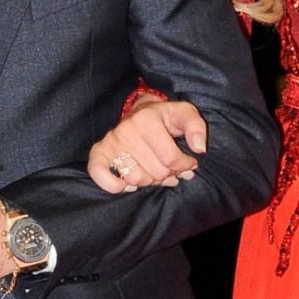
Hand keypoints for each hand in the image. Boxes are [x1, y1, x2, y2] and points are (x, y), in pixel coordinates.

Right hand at [88, 98, 207, 191]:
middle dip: (169, 174)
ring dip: (149, 181)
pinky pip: (101, 177)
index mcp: (147, 120)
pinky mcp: (99, 152)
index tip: (188, 162)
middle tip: (172, 168)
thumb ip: (197, 128)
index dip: (185, 165)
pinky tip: (129, 184)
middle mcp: (126, 130)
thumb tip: (199, 149)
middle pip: (155, 172)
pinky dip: (116, 186)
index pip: (171, 158)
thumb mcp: (185, 114)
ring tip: (155, 171)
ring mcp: (111, 142)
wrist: (139, 112)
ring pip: (135, 180)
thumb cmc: (165, 118)